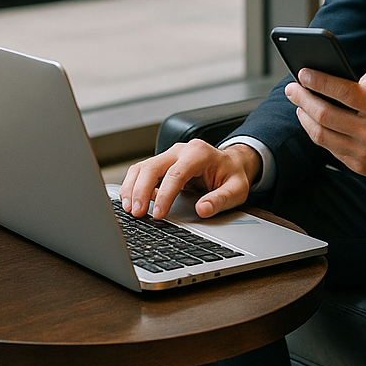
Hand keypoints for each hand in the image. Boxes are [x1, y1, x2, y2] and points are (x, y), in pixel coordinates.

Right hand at [118, 140, 261, 219]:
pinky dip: (133, 185)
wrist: (232, 164)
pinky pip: (142, 171)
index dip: (164, 195)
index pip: (176, 174)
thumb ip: (220, 200)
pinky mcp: (163, 163)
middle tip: (137, 213)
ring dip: (132, 188)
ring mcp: (170, 155)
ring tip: (130, 209)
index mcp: (199, 153)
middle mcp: (182, 150)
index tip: (158, 214)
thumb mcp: (236, 190)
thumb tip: (202, 210)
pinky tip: (132, 201)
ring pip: (143, 167)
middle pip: (153, 167)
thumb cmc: (233, 176)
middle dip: (141, 190)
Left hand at [285, 68, 365, 183]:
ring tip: (299, 103)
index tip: (304, 73)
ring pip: (322, 135)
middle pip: (326, 114)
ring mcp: (364, 153)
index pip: (345, 93)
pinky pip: (330, 148)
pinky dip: (317, 132)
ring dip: (305, 117)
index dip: (320, 81)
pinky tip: (313, 120)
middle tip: (293, 87)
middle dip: (304, 98)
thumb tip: (353, 81)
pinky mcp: (359, 166)